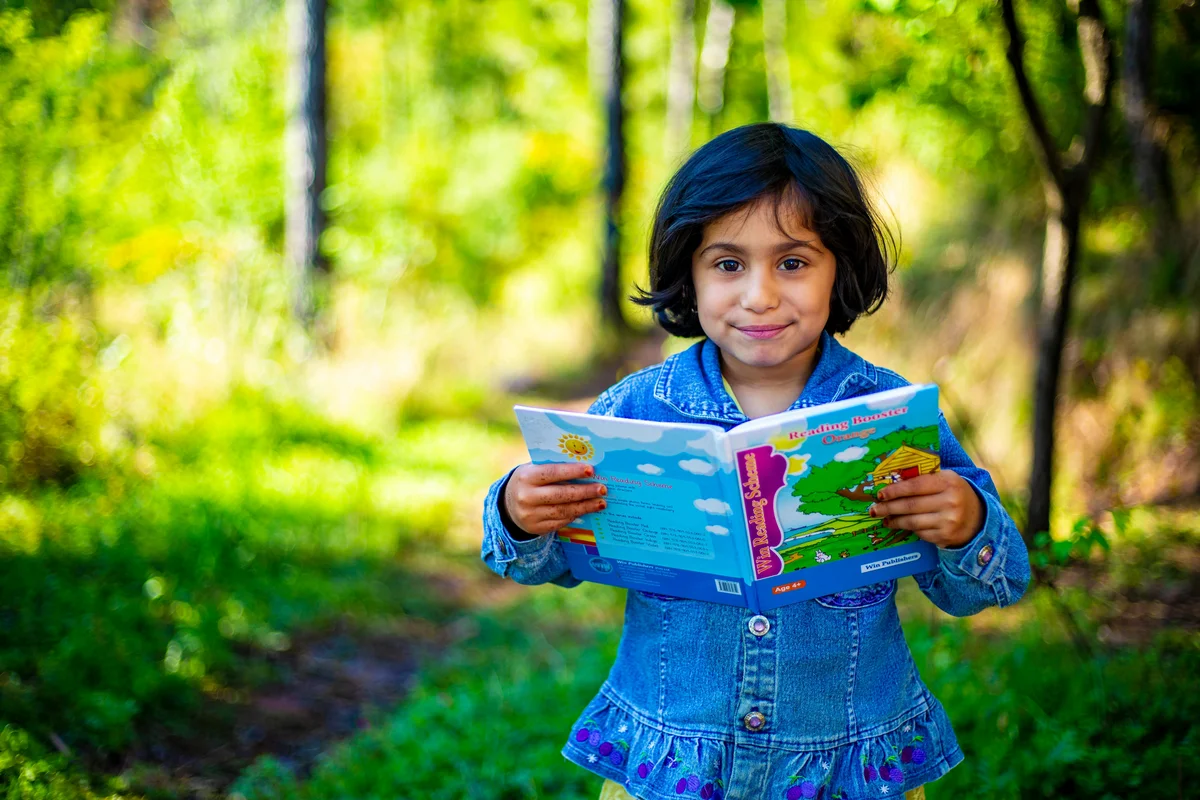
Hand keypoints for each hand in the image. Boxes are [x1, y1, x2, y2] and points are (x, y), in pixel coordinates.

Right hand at [503, 463, 606, 536]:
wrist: (507, 505)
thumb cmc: (528, 481)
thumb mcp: (533, 470)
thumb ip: (553, 468)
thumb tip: (583, 468)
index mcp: (526, 477)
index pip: (553, 473)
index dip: (573, 472)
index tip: (591, 470)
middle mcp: (526, 497)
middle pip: (561, 494)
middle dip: (584, 492)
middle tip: (602, 489)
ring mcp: (530, 515)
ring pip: (563, 511)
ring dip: (585, 507)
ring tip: (601, 502)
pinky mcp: (536, 528)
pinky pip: (560, 522)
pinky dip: (575, 515)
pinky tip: (586, 511)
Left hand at [868, 469, 983, 548]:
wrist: (978, 519)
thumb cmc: (954, 494)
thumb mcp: (945, 480)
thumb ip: (923, 478)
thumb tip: (891, 482)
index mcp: (948, 482)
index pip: (916, 486)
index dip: (895, 490)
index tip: (880, 494)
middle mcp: (950, 502)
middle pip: (911, 505)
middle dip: (889, 507)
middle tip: (874, 509)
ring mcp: (948, 521)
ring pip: (913, 521)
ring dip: (894, 520)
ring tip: (883, 518)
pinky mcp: (945, 536)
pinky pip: (920, 532)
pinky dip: (908, 529)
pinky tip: (899, 525)